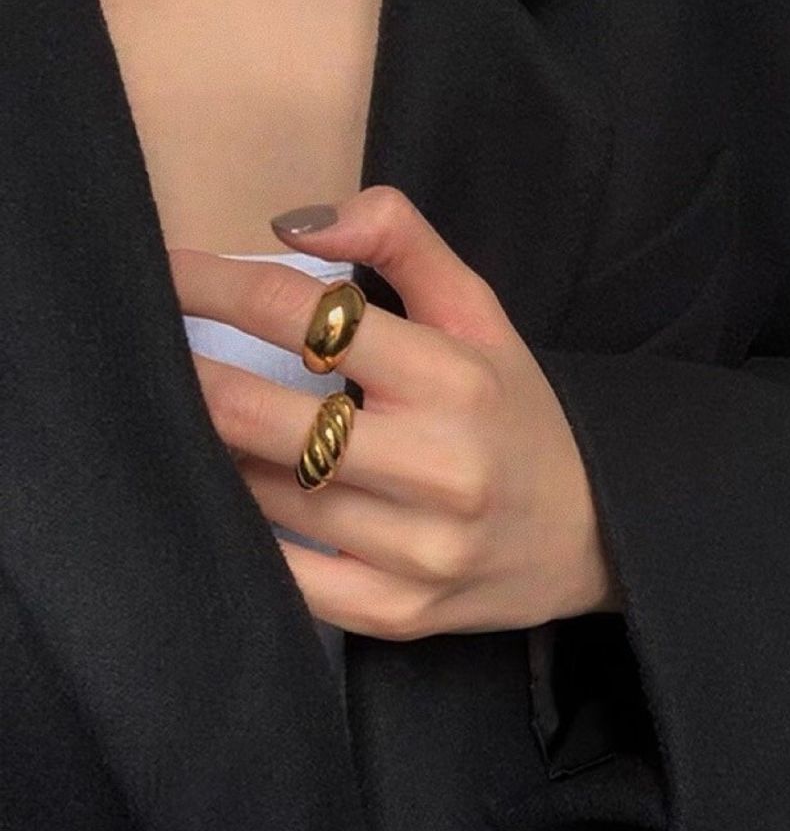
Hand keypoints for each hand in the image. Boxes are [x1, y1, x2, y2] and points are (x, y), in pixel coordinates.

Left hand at [168, 185, 622, 640]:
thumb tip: (294, 223)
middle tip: (155, 354)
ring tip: (197, 421)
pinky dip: (246, 527)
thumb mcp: (479, 313)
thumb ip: (402, 242)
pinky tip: (237, 493)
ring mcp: (414, 551)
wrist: (587, 531)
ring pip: (262, 495)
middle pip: (257, 416)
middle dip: (187, 376)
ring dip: (213, 450)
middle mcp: (436, 467)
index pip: (306, 317)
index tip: (166, 274)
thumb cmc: (515, 410)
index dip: (215, 287)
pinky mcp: (395, 614)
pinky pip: (283, 573)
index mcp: (454, 378)